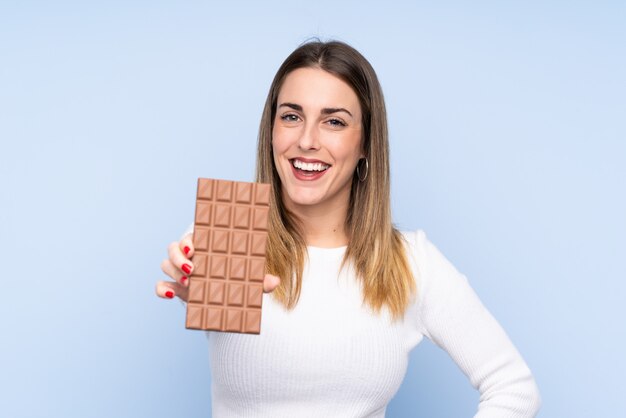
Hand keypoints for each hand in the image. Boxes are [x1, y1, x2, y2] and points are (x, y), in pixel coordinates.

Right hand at [155, 233, 280, 300]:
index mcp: (205, 246)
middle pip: (173, 248)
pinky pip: (160, 285)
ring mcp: (179, 272)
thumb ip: (259, 280)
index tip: (194, 248)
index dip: (188, 240)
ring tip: (188, 282)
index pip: (191, 236)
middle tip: (192, 269)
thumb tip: (275, 281)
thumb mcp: (248, 278)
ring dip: (173, 271)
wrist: (226, 298)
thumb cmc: (236, 279)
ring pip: (165, 264)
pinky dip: (161, 288)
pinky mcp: (175, 288)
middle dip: (179, 257)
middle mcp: (188, 256)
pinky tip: (169, 293)